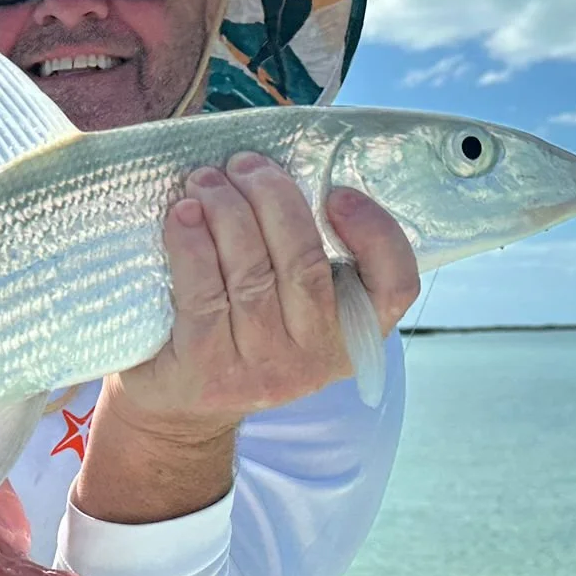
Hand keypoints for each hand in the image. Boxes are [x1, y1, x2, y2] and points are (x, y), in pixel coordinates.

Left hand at [109, 153, 418, 437]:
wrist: (180, 410)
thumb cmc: (238, 334)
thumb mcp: (290, 308)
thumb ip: (303, 255)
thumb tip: (283, 170)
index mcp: (351, 335)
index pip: (395, 287)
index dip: (376, 233)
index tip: (338, 193)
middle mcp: (313, 357)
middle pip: (304, 262)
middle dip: (274, 198)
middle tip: (245, 164)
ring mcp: (261, 367)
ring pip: (252, 271)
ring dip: (227, 211)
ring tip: (206, 180)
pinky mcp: (208, 369)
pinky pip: (202, 292)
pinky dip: (192, 243)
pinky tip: (183, 214)